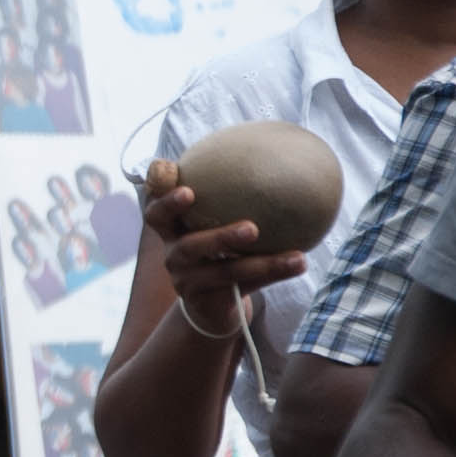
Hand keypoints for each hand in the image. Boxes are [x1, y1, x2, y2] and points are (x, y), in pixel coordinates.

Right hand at [142, 172, 308, 333]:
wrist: (212, 305)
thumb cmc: (220, 253)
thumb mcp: (216, 225)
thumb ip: (229, 197)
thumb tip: (278, 151)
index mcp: (173, 230)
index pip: (156, 210)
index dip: (163, 198)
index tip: (187, 187)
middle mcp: (174, 255)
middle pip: (188, 246)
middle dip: (218, 238)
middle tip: (252, 228)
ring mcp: (187, 282)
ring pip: (223, 272)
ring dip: (260, 263)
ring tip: (294, 255)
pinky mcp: (205, 302)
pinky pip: (244, 287)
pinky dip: (273, 273)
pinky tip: (299, 263)